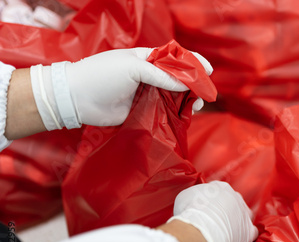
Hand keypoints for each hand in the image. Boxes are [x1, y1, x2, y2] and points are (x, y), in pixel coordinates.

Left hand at [30, 47, 212, 129]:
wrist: (78, 98)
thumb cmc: (103, 75)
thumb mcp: (133, 67)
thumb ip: (160, 75)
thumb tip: (185, 84)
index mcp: (146, 59)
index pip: (175, 58)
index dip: (193, 63)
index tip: (208, 71)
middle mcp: (149, 76)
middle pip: (178, 79)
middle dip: (194, 85)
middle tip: (204, 94)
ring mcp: (147, 94)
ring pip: (174, 97)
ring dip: (187, 100)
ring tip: (196, 106)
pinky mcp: (144, 112)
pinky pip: (165, 112)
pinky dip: (176, 114)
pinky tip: (185, 115)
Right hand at [166, 181, 257, 241]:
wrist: (201, 229)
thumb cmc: (190, 211)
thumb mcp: (184, 197)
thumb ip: (192, 197)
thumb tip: (191, 203)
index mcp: (220, 187)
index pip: (219, 192)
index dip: (212, 201)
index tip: (205, 209)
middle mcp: (236, 197)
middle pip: (233, 202)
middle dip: (226, 210)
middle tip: (215, 220)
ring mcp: (244, 213)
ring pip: (245, 215)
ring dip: (239, 221)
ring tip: (227, 230)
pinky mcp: (249, 231)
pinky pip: (251, 233)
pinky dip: (245, 236)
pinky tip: (237, 241)